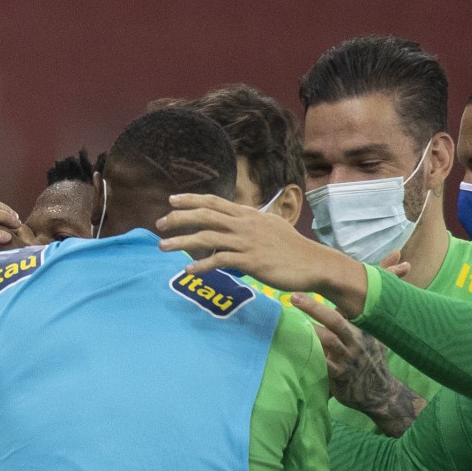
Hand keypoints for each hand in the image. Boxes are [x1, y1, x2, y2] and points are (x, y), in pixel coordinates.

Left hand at [156, 194, 370, 316]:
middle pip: (205, 215)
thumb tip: (234, 222)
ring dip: (181, 241)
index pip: (214, 201)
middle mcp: (244, 224)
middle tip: (159, 224)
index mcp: (248, 214)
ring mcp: (246, 242)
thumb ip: (249, 223)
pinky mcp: (250, 261)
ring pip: (206, 237)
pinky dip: (201, 266)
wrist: (312, 263)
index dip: (191, 199)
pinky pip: (219, 261)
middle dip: (179, 218)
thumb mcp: (270, 226)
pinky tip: (187, 271)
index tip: (171, 200)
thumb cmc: (291, 248)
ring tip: (163, 247)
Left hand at [290, 294, 425, 435]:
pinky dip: (311, 355)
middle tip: (295, 297)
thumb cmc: (372, 363)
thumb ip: (358, 323)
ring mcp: (348, 358)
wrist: (381, 393)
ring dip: (309, 329)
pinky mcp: (341, 375)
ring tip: (291, 321)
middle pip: (335, 320)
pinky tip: (296, 349)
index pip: (347, 308)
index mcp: (363, 330)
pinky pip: (324, 364)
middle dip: (315, 307)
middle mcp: (357, 341)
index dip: (333, 295)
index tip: (314, 281)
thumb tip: (342, 304)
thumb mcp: (373, 339)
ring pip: (328, 340)